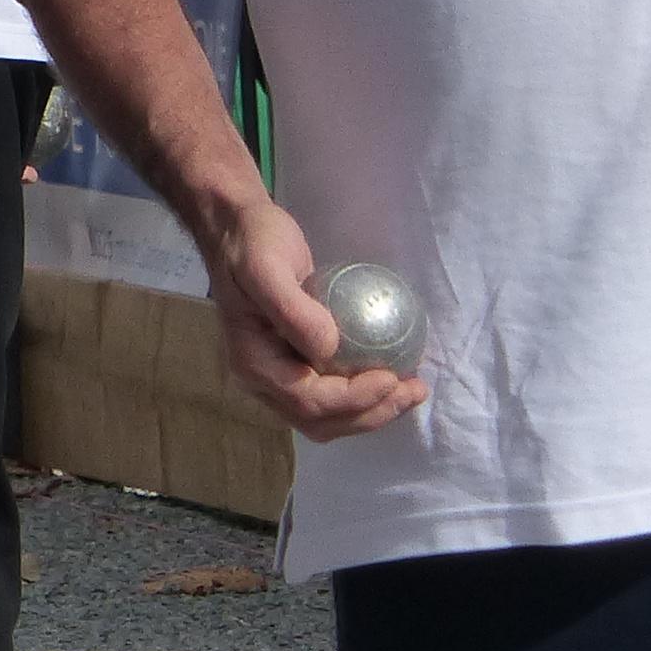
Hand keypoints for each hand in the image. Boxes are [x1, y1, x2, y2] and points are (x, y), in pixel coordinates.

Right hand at [200, 194, 426, 441]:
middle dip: (371, 413)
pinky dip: (365, 393)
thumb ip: (292, 309)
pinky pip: (333, 392)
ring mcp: (282, 374)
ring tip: (412, 389)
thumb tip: (329, 349)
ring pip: (329, 414)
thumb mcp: (266, 268)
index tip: (392, 378)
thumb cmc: (251, 244)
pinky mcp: (298, 361)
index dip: (353, 399)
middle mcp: (265, 379)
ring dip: (373, 410)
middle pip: (321, 420)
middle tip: (414, 390)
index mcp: (255, 364)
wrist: (237, 229)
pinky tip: (394, 372)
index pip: (308, 402)